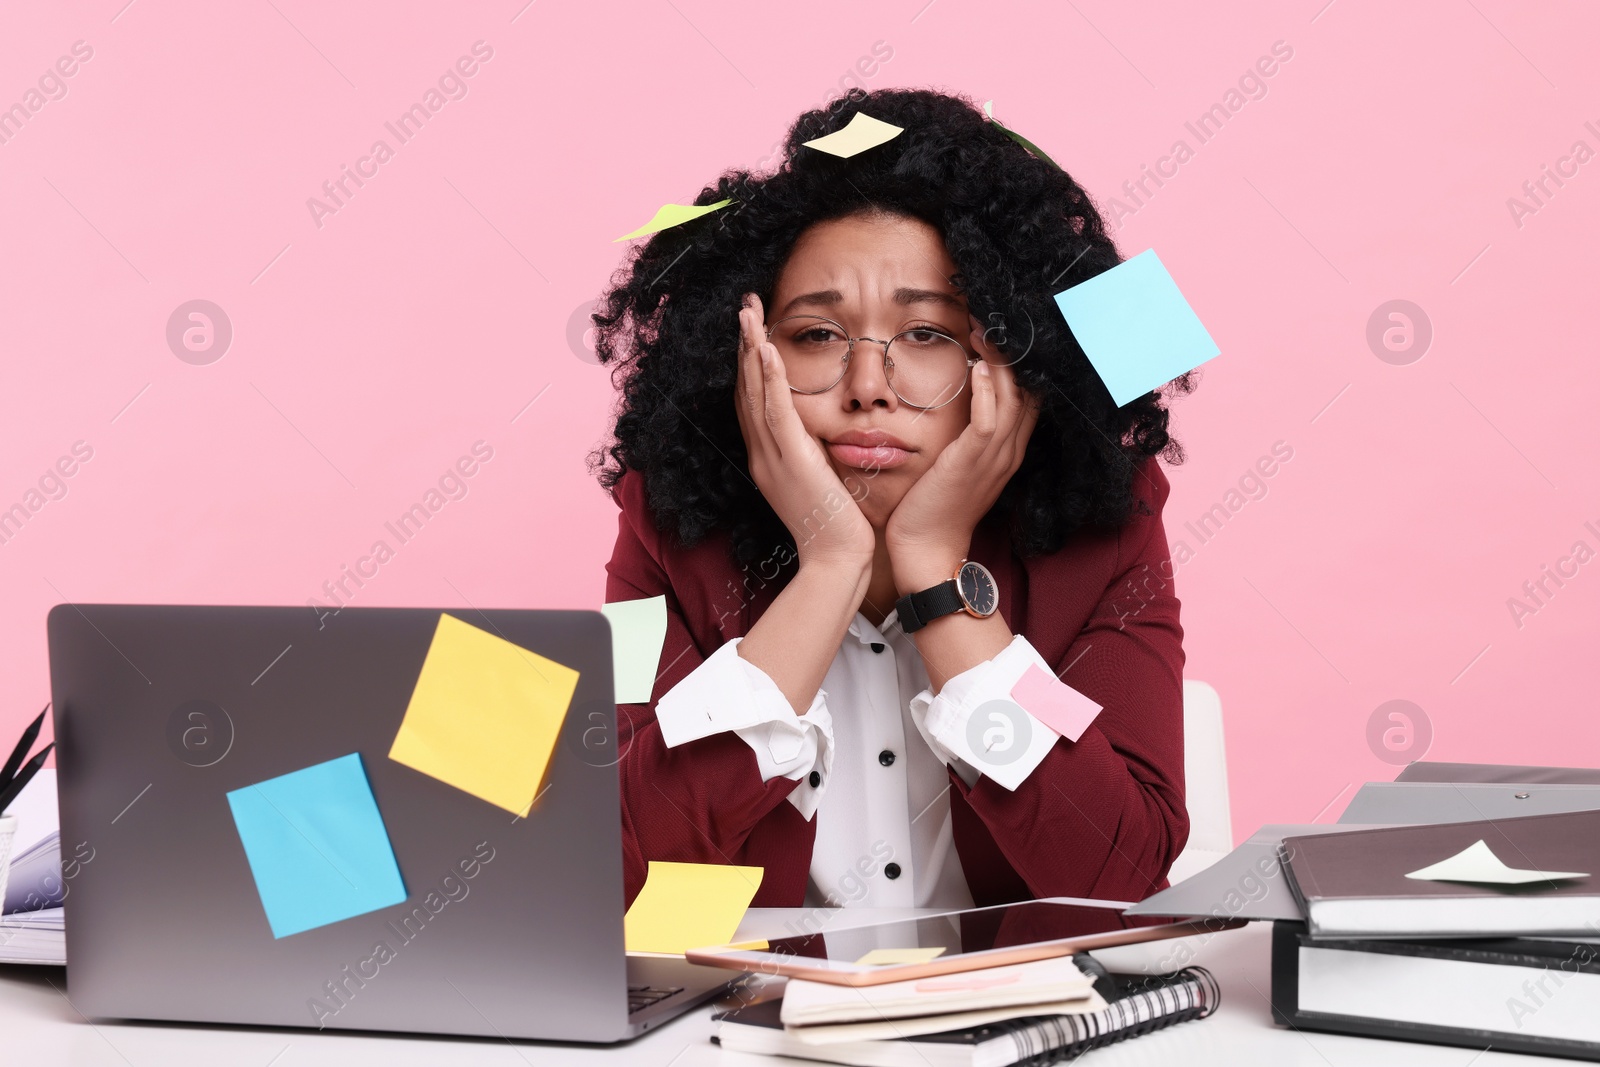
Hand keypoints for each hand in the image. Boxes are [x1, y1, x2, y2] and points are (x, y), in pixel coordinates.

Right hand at [734, 293, 875, 570]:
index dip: (749, 362)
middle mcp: (763, 454)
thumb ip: (812, 455)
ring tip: (747, 311)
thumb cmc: (836, 527)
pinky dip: (770, 377)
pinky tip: (766, 348)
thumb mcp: (819, 482)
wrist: (836, 560)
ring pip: (755, 392)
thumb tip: (819, 432)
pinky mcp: (792, 460)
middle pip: (746, 388)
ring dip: (750, 348)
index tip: (751, 329)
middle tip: (743, 304)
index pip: (753, 401)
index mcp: (768, 458)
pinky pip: (776, 411)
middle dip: (744, 344)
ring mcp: (773, 456)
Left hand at [886, 314, 1039, 589]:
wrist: (926, 549)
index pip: (1028, 395)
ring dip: (1000, 361)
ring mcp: (994, 458)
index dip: (1020, 361)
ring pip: (1012, 399)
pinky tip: (980, 367)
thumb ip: (964, 434)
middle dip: (1013, 351)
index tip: (1001, 329)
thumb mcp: (956, 464)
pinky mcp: (972, 464)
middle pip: (1027, 390)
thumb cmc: (932, 506)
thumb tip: (958, 396)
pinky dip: (988, 392)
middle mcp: (1008, 450)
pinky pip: (989, 422)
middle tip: (992, 316)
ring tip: (984, 329)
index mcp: (1007, 449)